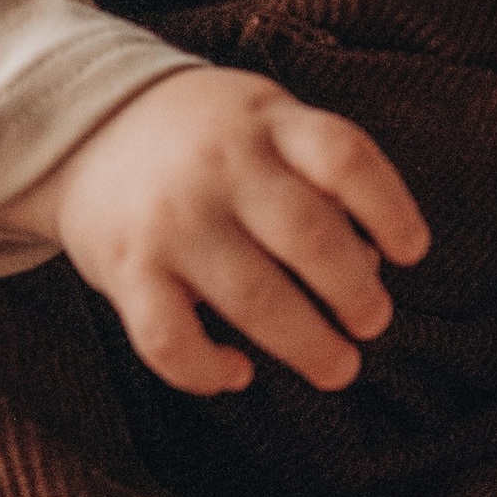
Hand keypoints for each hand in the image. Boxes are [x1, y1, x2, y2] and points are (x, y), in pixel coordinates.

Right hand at [0, 66, 429, 396]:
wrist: (84, 127)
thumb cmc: (207, 139)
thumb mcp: (267, 123)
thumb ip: (318, 178)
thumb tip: (371, 263)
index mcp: (268, 124)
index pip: (345, 158)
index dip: (390, 208)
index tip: (412, 252)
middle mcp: (221, 168)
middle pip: (308, 234)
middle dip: (354, 291)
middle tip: (373, 322)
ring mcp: (172, 221)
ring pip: (252, 296)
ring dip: (306, 342)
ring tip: (339, 367)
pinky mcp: (126, 270)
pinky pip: (171, 339)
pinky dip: (209, 369)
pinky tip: (239, 373)